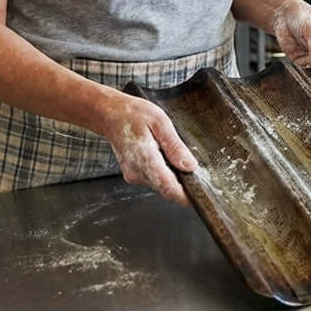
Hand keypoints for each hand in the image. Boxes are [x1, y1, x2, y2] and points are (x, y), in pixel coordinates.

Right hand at [96, 91, 197, 206]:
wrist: (110, 115)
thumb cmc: (133, 114)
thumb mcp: (160, 122)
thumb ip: (175, 146)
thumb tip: (190, 166)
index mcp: (144, 159)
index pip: (168, 187)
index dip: (185, 195)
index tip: (200, 195)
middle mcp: (137, 172)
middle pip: (166, 189)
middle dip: (184, 185)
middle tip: (199, 173)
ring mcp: (133, 175)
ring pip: (161, 186)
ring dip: (175, 179)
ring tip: (181, 159)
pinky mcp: (133, 175)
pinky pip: (154, 180)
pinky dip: (165, 174)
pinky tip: (168, 159)